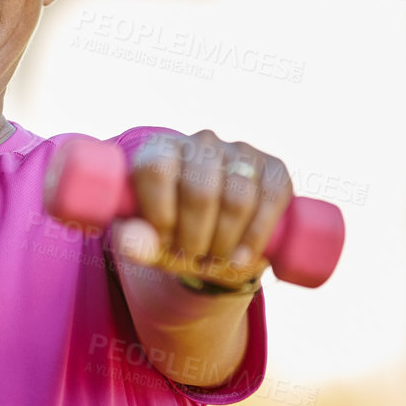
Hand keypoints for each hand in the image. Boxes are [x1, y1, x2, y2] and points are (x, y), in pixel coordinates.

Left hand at [107, 129, 292, 291]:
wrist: (214, 233)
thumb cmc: (172, 232)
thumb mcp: (147, 239)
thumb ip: (133, 241)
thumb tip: (132, 245)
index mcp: (160, 149)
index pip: (156, 170)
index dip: (159, 214)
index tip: (163, 243)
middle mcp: (200, 143)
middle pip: (199, 191)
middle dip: (195, 237)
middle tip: (191, 260)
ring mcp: (240, 151)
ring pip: (237, 200)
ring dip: (225, 242)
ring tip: (214, 263)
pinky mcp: (273, 167)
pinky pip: (271, 199)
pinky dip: (255, 237)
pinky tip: (240, 259)